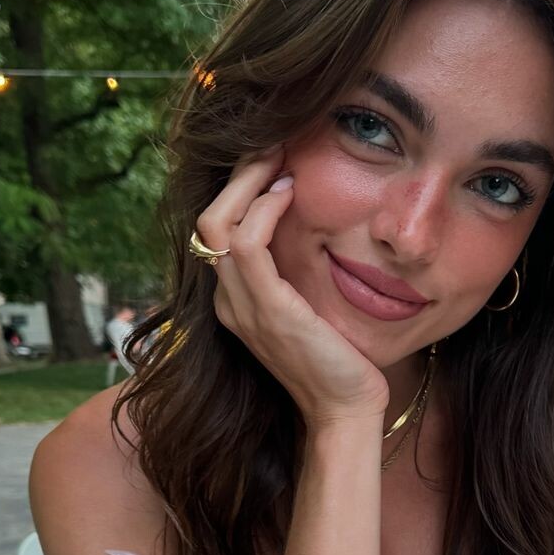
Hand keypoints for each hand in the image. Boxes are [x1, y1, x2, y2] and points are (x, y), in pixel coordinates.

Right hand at [196, 147, 390, 427]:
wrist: (346, 412)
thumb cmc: (339, 363)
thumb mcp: (313, 309)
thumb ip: (299, 276)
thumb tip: (314, 231)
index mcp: (236, 300)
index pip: (218, 230)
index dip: (240, 189)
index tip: (274, 160)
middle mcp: (228, 301)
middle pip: (208, 219)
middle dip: (237, 174)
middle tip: (272, 142)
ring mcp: (241, 306)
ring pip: (217, 224)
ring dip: (248, 182)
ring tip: (280, 158)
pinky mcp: (266, 310)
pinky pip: (247, 244)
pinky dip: (264, 211)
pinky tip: (289, 194)